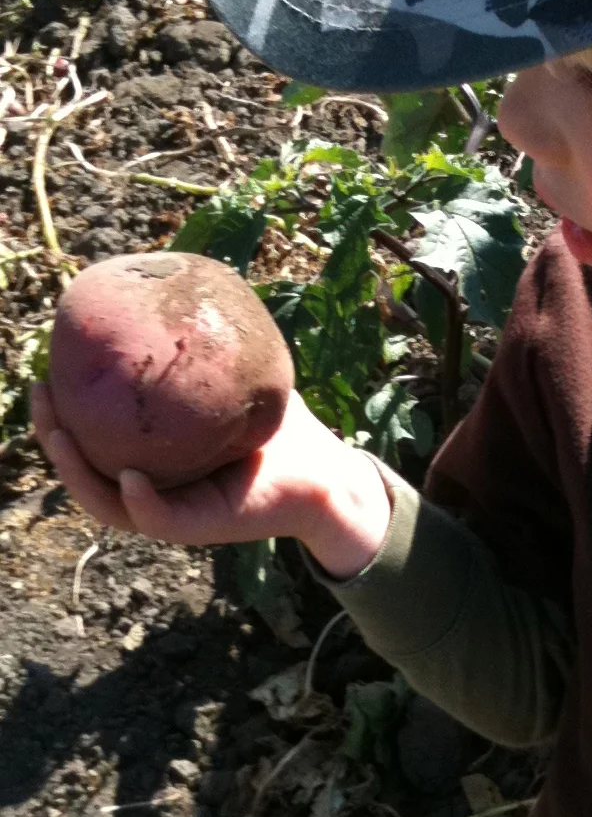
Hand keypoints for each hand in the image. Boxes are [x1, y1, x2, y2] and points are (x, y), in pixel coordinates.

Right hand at [31, 383, 392, 578]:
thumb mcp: (240, 382)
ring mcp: (173, 510)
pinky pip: (157, 518)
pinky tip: (131, 476)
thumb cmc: (284, 430)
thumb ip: (212, 349)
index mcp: (154, 456)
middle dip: (51, 435)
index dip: (62, 410)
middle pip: (84, 469)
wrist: (326, 473)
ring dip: (76, 472)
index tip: (44, 371)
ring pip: (106, 500)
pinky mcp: (199, 526)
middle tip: (40, 394)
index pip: (94, 438)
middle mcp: (154, 486)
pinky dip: (139, 500)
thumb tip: (189, 290)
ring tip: (59, 434)